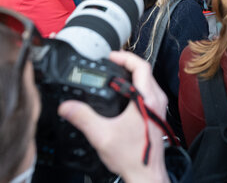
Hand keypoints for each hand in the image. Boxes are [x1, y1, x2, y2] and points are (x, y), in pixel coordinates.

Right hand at [58, 51, 169, 181]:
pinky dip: (135, 87)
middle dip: (126, 64)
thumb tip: (67, 106)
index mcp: (147, 99)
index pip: (141, 66)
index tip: (111, 57)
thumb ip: (83, 118)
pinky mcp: (157, 114)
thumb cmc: (133, 158)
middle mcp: (156, 100)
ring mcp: (158, 107)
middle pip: (145, 71)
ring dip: (132, 76)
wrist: (147, 175)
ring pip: (147, 81)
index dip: (125, 57)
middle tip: (110, 64)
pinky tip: (122, 95)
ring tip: (114, 76)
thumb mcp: (102, 136)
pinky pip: (148, 92)